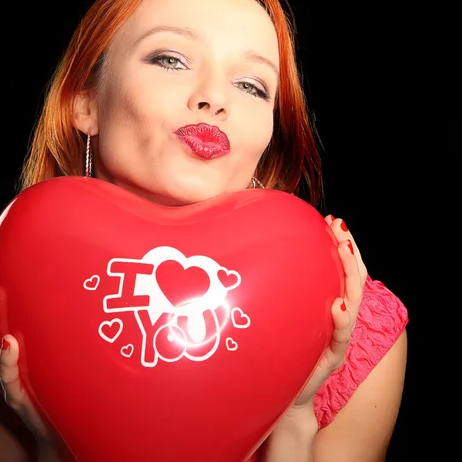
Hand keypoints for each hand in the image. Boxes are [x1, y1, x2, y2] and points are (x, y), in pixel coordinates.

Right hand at [0, 255, 61, 455]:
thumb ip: (50, 323)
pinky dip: (8, 362)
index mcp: (5, 348)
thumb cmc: (59, 387)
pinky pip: (10, 382)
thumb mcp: (54, 351)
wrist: (67, 435)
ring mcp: (8, 382)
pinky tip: (11, 342)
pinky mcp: (22, 402)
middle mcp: (1, 363)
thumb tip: (64, 281)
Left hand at [291, 215, 367, 407]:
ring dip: (351, 273)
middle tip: (341, 227)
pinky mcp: (332, 356)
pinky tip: (339, 305)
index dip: (342, 246)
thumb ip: (287, 293)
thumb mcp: (287, 315)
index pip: (343, 270)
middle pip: (354, 280)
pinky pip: (341, 335)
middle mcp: (340, 318)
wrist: (286, 396)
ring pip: (354, 300)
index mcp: (331, 306)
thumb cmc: (284, 352)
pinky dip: (343, 319)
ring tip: (345, 250)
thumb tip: (263, 258)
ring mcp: (338, 336)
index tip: (333, 221)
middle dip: (350, 251)